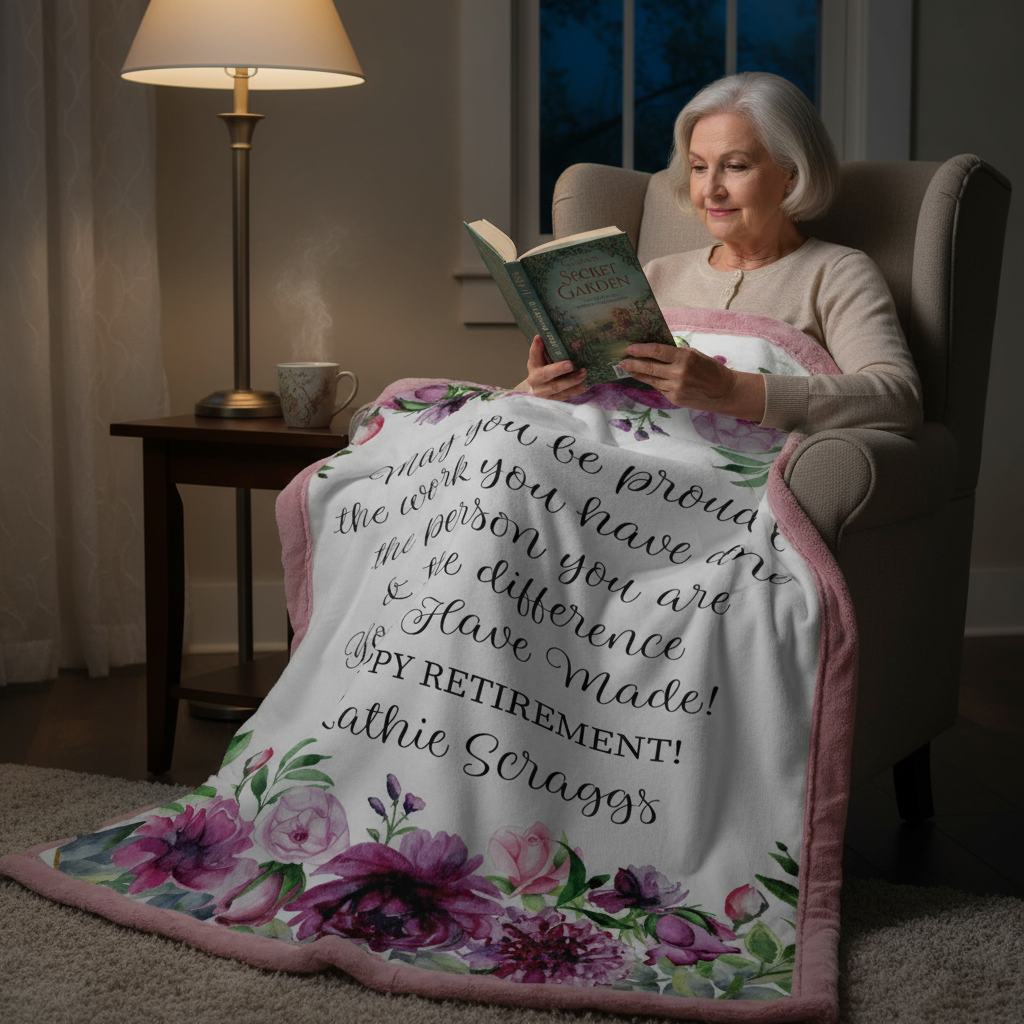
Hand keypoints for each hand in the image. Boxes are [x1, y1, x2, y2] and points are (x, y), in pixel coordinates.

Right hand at [525, 336, 587, 400]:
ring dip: (571, 381)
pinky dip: (575, 390)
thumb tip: (557, 335)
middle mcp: (535, 380)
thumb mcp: (543, 358)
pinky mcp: (552, 400)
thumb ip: (547, 349)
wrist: (539, 391)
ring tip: (583, 373)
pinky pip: (564, 396)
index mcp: (533, 366)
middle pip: (546, 375)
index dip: (536, 348)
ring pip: (557, 388)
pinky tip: (584, 385)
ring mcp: (544, 392)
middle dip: (558, 369)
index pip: (533, 355)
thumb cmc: (544, 369)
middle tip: (570, 364)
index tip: (539, 338)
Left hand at [617, 343, 766, 421]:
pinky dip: (652, 382)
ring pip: (651, 380)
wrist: (723, 391)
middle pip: (649, 367)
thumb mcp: (694, 355)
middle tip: (621, 361)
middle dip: (633, 364)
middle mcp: (679, 373)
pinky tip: (646, 378)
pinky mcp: (675, 399)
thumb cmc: (709, 369)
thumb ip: (675, 354)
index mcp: (685, 358)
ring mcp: (676, 388)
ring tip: (629, 369)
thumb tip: (653, 350)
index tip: (630, 348)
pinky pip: (659, 388)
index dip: (641, 349)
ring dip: (638, 374)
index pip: (657, 351)